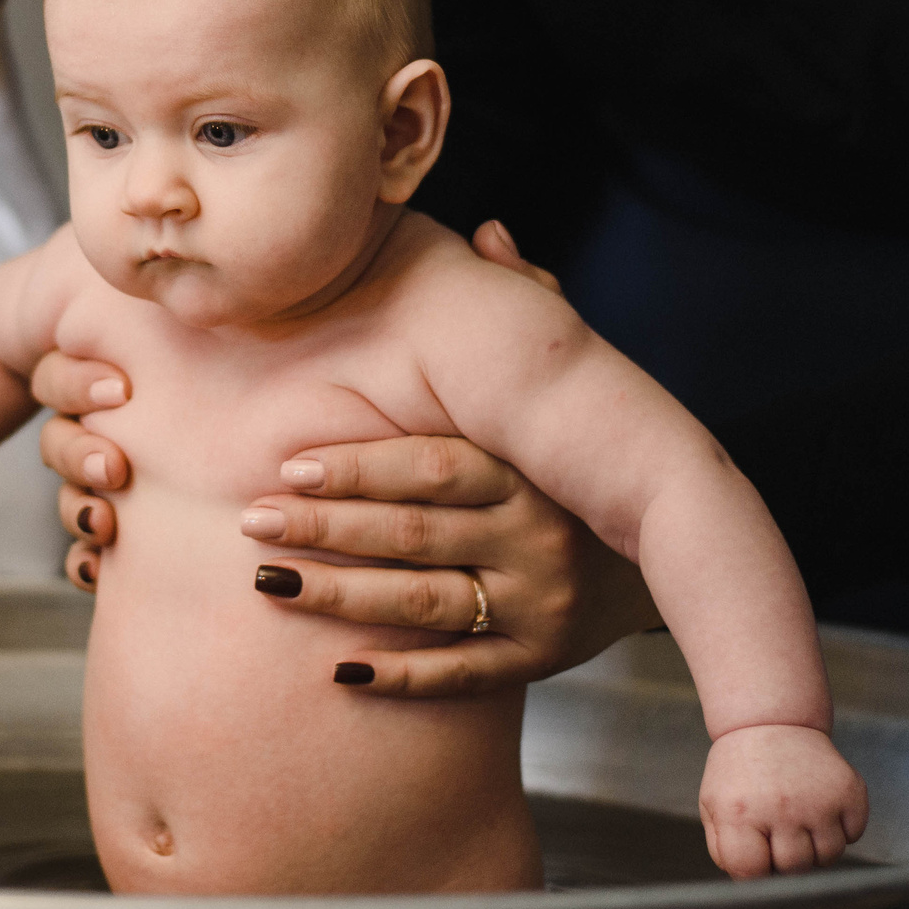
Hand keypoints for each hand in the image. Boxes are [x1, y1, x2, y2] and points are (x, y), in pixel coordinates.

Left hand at [40, 221, 661, 684]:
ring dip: (342, 597)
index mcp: (529, 471)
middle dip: (329, 529)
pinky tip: (336, 671)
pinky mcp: (537, 659)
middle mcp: (536, 538)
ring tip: (267, 581)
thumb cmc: (577, 462)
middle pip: (416, 536)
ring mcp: (538, 604)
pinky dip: (402, 677)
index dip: (362, 468)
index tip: (289, 465)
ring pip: (425, 605)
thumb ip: (525, 310)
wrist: (659, 559)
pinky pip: (462, 675)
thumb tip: (490, 232)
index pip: (435, 467)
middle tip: (250, 520)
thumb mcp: (556, 389)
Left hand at [698, 724, 869, 878]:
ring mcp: (818, 801)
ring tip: (798, 817)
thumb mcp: (713, 804)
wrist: (771, 722)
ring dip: (816, 847)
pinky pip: (854, 836)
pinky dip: (841, 829)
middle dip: (785, 858)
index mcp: (739, 813)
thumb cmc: (740, 770)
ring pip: (828, 857)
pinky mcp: (850, 793)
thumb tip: (747, 884)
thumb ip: (724, 849)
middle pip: (794, 869)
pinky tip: (820, 806)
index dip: (755, 871)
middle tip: (778, 830)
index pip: (752, 873)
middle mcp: (780, 808)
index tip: (756, 856)